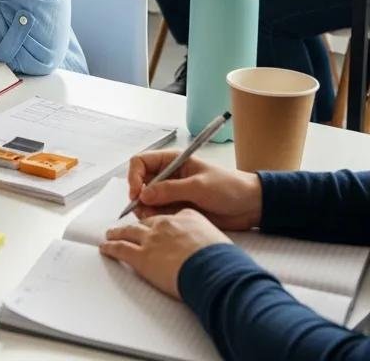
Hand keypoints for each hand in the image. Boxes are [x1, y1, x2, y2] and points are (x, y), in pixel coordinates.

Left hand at [100, 210, 229, 298]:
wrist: (215, 270)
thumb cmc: (222, 260)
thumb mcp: (216, 238)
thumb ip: (205, 237)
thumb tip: (208, 248)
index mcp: (185, 216)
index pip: (167, 216)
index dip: (159, 222)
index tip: (155, 225)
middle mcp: (165, 224)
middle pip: (145, 222)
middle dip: (135, 225)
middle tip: (126, 227)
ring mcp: (151, 239)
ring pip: (128, 232)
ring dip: (117, 233)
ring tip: (111, 234)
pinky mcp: (141, 256)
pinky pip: (120, 249)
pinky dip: (111, 248)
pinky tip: (105, 248)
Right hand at [125, 150, 262, 229]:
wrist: (251, 207)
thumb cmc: (228, 188)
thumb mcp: (199, 186)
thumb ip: (170, 190)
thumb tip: (143, 194)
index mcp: (172, 161)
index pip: (141, 162)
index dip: (134, 176)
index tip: (136, 193)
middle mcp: (168, 176)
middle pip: (140, 182)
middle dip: (138, 196)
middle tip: (143, 211)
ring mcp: (172, 194)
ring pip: (147, 200)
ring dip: (146, 210)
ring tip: (155, 219)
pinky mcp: (177, 210)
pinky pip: (158, 213)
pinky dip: (156, 219)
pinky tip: (163, 224)